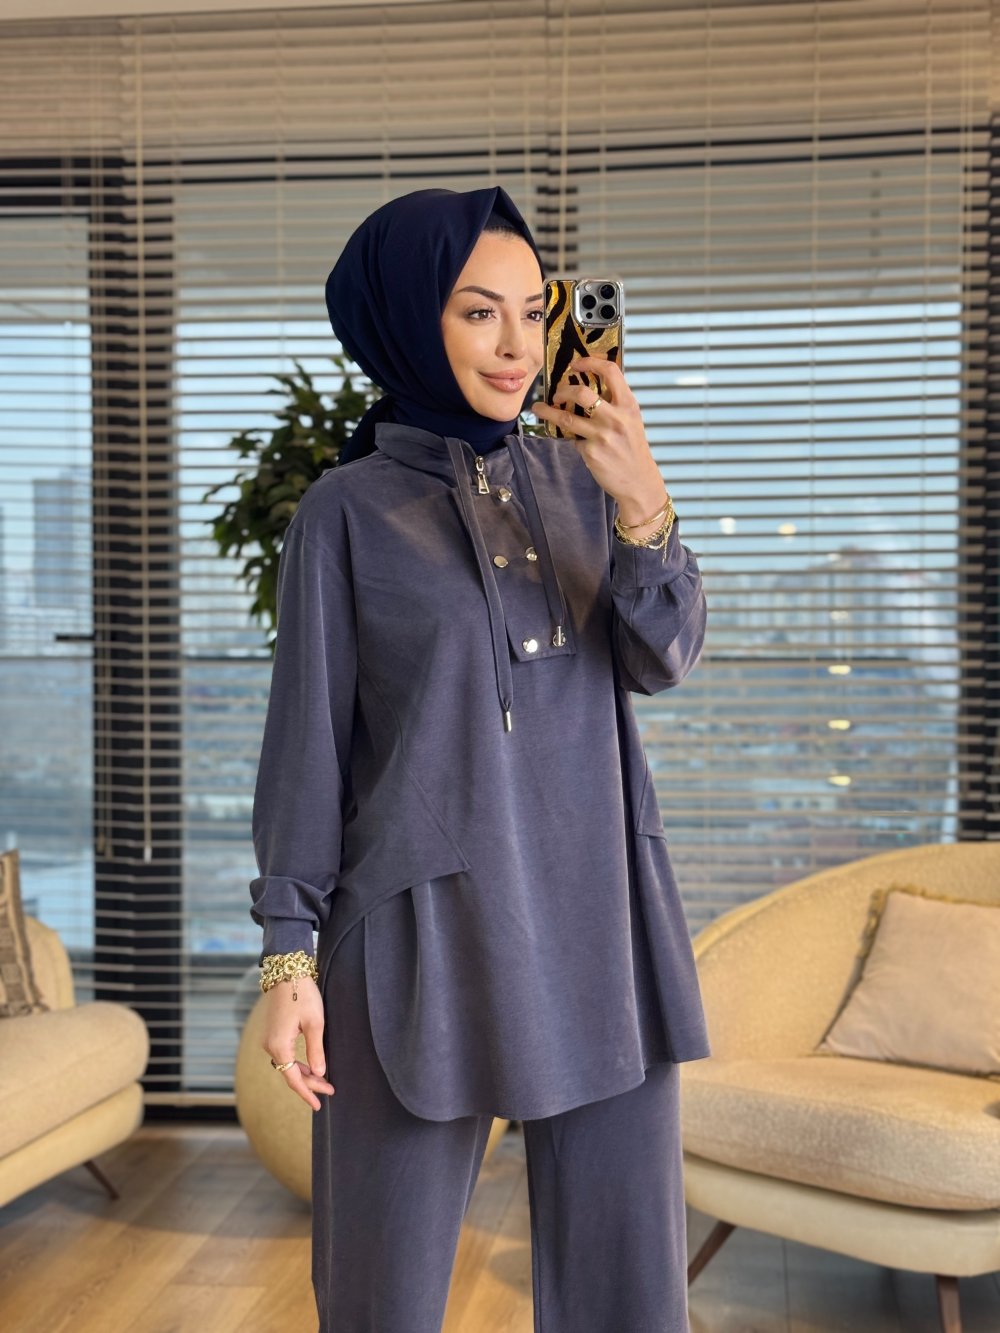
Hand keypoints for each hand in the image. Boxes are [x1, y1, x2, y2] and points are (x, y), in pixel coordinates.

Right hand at [261, 977, 334, 1110]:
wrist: (286, 971)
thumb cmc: (302, 994)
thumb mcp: (315, 1023)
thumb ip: (316, 1050)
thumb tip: (319, 1074)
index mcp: (279, 1046)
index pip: (293, 1078)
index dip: (307, 1092)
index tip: (319, 1104)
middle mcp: (269, 1045)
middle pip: (289, 1073)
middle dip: (309, 1084)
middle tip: (329, 1090)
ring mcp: (268, 1039)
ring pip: (286, 1064)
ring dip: (304, 1074)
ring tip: (323, 1081)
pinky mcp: (272, 1032)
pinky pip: (284, 1055)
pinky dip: (297, 1063)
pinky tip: (310, 1066)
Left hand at [529, 357, 667, 526]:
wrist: (638, 481)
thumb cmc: (633, 448)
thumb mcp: (631, 420)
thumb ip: (614, 404)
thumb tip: (585, 389)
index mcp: (628, 405)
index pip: (610, 371)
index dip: (590, 363)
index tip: (576, 364)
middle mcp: (616, 418)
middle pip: (581, 393)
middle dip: (563, 390)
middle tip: (557, 394)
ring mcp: (602, 436)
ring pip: (566, 417)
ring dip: (548, 411)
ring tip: (539, 409)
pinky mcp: (591, 452)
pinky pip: (573, 440)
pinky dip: (572, 438)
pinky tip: (576, 441)